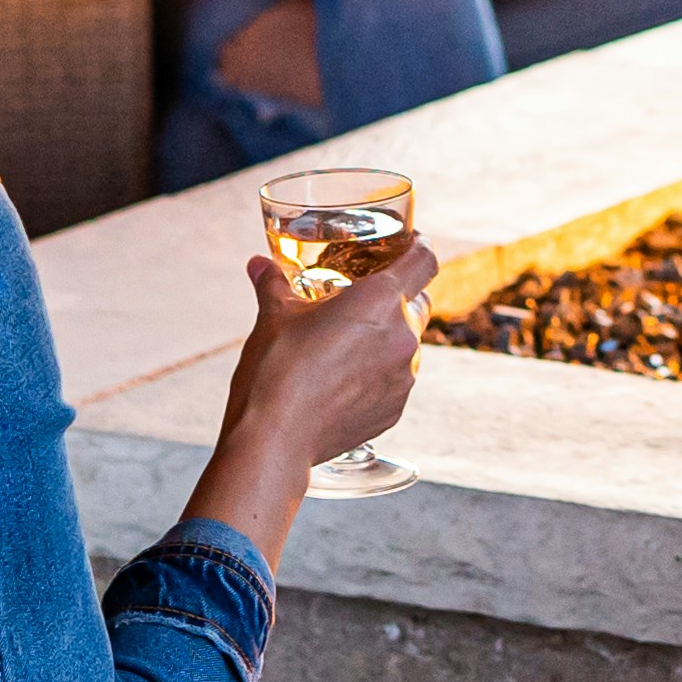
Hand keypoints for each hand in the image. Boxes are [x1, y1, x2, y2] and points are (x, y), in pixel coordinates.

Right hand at [223, 229, 433, 477]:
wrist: (276, 436)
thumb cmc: (277, 369)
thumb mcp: (274, 316)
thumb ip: (272, 283)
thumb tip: (258, 265)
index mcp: (380, 299)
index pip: (423, 260)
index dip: (419, 247)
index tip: (411, 244)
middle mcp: (402, 335)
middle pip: (417, 302)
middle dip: (397, 297)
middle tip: (363, 299)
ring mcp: (404, 376)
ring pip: (406, 345)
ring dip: (384, 339)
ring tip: (345, 346)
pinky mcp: (395, 410)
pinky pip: (394, 382)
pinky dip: (376, 376)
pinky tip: (342, 382)